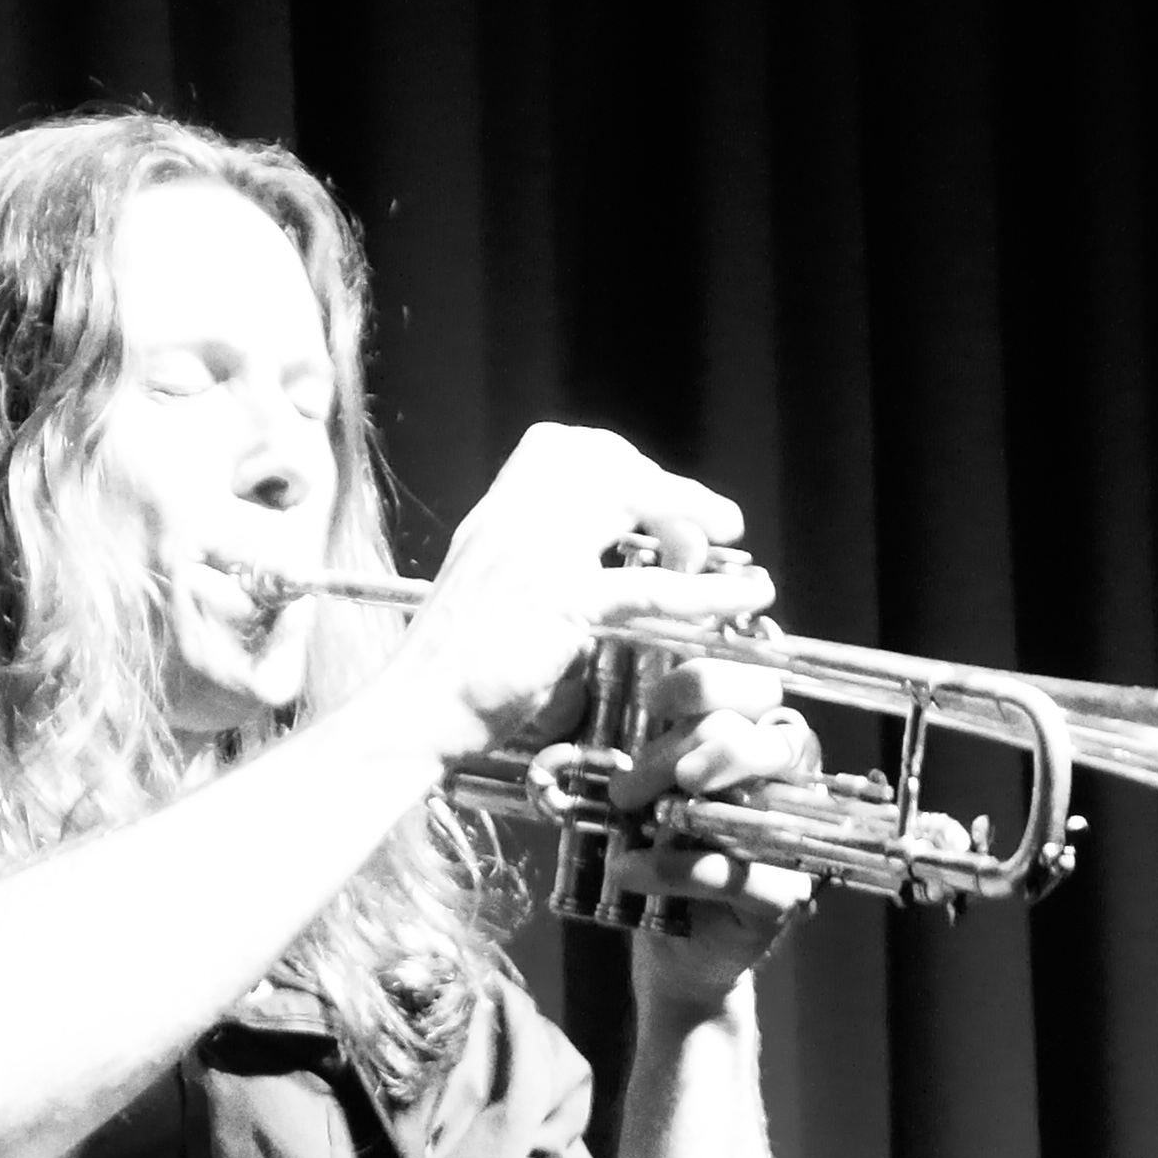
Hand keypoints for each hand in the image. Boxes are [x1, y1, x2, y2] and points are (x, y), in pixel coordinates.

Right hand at [391, 423, 772, 754]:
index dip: (622, 461)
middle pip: (606, 461)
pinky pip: (649, 586)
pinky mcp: (561, 603)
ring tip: (731, 538)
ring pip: (630, 500)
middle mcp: (514, 518)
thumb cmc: (451, 676)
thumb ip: (530, 576)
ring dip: (691, 514)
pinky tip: (741, 598)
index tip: (654, 496)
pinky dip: (706, 591)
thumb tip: (589, 578)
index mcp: (495, 515)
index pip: (562, 447)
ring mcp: (536, 554)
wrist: (416, 710)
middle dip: (668, 484)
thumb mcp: (488, 603)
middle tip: (711, 522)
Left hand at [623, 645, 825, 1002]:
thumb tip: (602, 707)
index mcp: (762, 737)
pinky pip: (735, 874)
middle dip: (680, 753)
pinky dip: (675, 870)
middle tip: (627, 788)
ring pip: (757, 801)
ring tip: (629, 815)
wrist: (674, 948)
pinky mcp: (786, 896)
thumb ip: (648, 746)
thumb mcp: (649, 787)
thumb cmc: (662, 850)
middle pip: (755, 739)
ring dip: (681, 806)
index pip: (756, 689)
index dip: (707, 684)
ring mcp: (795, 838)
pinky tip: (629, 869)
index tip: (655, 701)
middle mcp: (792, 781)